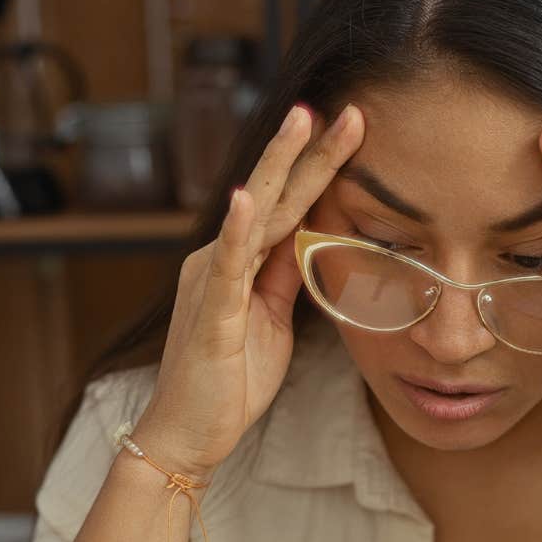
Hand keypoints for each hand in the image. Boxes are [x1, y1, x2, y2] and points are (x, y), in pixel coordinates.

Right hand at [134, 103, 364, 478]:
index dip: (320, 166)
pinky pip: (227, 265)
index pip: (288, 203)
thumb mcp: (272, 319)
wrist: (189, 432)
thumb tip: (311, 239)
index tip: (353, 129)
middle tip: (345, 109)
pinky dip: (238, 229)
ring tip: (302, 122)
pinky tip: (248, 198)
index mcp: (239, 261)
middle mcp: (220, 258)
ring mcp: (214, 281)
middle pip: (275, 194)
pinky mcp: (212, 312)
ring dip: (279, 167)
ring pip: (255, 214)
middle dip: (311, 150)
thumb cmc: (229, 380)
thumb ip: (284, 275)